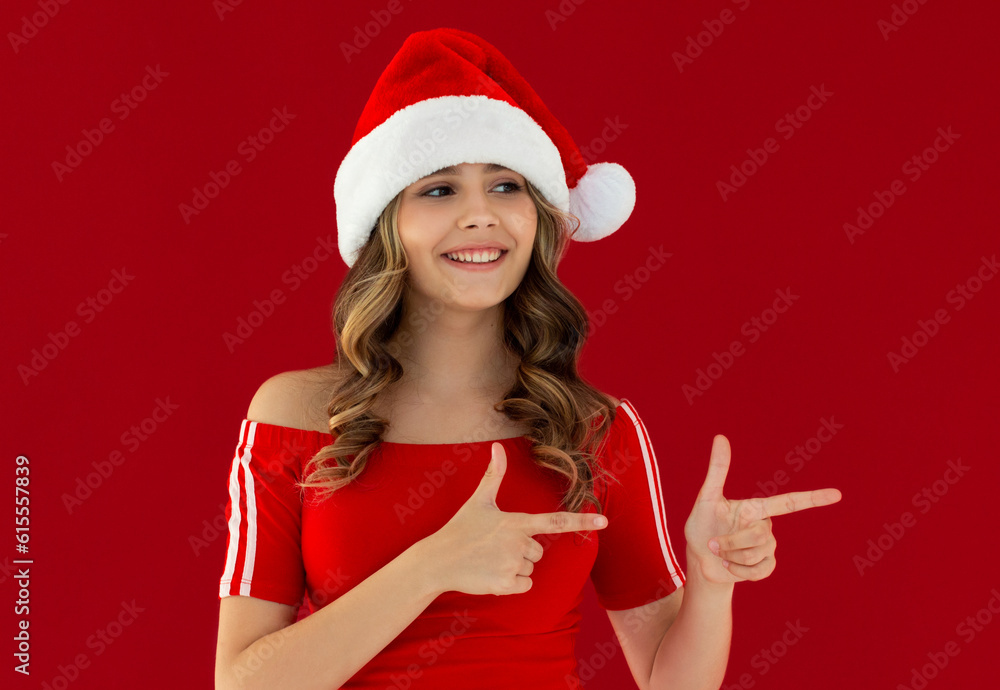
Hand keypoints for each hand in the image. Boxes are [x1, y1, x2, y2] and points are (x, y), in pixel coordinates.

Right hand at [421, 441, 607, 595]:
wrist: (438, 561)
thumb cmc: (460, 528)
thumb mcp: (478, 501)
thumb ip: (493, 475)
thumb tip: (497, 446)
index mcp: (515, 522)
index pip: (555, 521)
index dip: (581, 520)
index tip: (604, 521)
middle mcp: (517, 543)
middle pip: (539, 551)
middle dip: (522, 551)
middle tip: (495, 547)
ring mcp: (511, 565)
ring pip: (531, 569)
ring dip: (515, 568)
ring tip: (490, 560)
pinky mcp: (504, 585)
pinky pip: (525, 585)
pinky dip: (511, 584)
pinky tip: (491, 574)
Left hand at [684, 434, 841, 583]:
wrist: (699, 559)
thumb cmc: (702, 525)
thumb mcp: (707, 498)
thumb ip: (717, 470)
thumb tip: (720, 437)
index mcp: (757, 509)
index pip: (789, 502)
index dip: (813, 498)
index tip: (837, 494)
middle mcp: (766, 526)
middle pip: (760, 536)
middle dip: (732, 542)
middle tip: (714, 543)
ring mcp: (768, 548)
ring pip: (756, 554)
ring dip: (731, 556)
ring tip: (720, 553)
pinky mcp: (765, 567)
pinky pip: (759, 571)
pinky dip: (738, 572)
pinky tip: (728, 566)